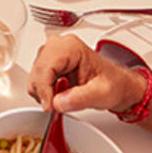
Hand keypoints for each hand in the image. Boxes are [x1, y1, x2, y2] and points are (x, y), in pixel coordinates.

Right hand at [27, 34, 145, 115]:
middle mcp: (59, 46)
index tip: (50, 106)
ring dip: (44, 93)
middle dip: (44, 92)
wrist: (117, 85)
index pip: (46, 66)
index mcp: (71, 47)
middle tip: (57, 106)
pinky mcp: (49, 64)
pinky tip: (59, 95)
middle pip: (37, 71)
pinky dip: (44, 93)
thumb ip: (80, 98)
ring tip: (62, 98)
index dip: (45, 88)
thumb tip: (58, 102)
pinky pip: (37, 81)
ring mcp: (52, 54)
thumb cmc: (113, 84)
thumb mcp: (102, 93)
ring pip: (34, 76)